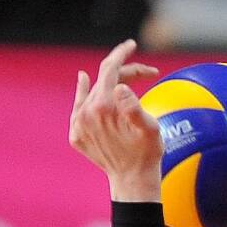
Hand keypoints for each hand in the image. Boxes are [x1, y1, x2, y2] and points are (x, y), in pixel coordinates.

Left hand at [68, 39, 162, 201]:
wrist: (132, 182)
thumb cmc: (147, 155)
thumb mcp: (150, 129)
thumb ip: (134, 105)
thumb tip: (120, 87)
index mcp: (104, 106)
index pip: (110, 69)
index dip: (122, 54)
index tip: (132, 44)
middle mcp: (86, 112)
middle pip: (103, 80)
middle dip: (125, 73)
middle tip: (147, 75)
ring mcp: (78, 124)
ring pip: (89, 92)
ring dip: (105, 83)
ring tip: (120, 78)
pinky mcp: (76, 134)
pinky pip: (78, 107)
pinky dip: (83, 93)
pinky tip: (85, 82)